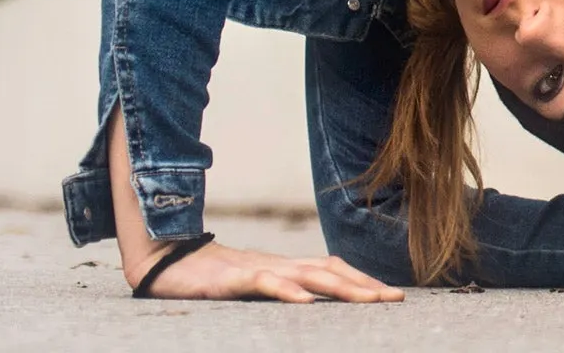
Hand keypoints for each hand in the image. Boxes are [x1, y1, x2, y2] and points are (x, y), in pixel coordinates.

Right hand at [127, 239, 402, 302]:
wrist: (169, 261)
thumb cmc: (214, 278)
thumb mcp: (255, 285)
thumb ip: (282, 289)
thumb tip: (312, 301)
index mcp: (286, 268)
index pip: (334, 270)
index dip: (363, 280)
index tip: (391, 294)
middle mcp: (279, 265)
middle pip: (331, 272)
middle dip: (364, 286)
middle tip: (395, 298)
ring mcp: (258, 269)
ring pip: (307, 276)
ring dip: (341, 288)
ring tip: (368, 300)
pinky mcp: (234, 279)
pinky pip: (265, 283)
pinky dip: (288, 292)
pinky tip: (306, 303)